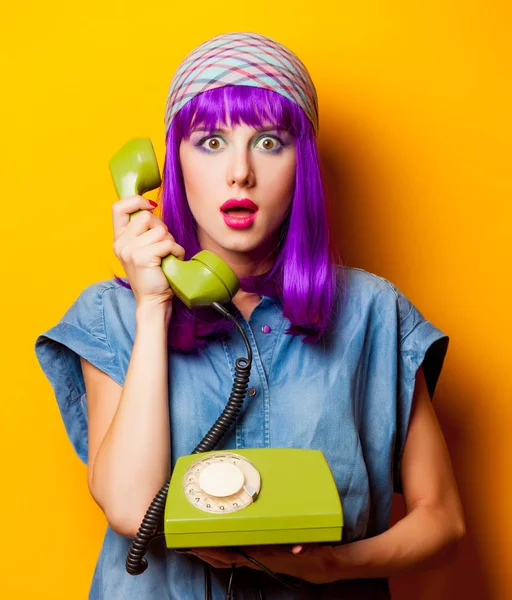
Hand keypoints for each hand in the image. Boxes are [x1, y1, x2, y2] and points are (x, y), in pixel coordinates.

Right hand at [112, 196, 184, 306]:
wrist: (153, 301)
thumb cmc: (154, 275)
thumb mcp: (143, 249)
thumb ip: (143, 231)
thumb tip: (151, 206)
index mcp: (119, 239)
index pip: (118, 207)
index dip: (136, 201)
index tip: (150, 206)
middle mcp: (121, 243)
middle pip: (147, 217)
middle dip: (162, 229)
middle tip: (163, 248)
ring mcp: (130, 250)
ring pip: (161, 230)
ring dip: (171, 243)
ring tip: (167, 257)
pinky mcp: (142, 257)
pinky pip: (168, 244)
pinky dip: (176, 252)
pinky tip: (171, 263)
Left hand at [183, 544, 342, 584]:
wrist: (320, 566)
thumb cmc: (311, 554)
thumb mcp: (310, 549)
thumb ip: (305, 548)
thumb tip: (300, 549)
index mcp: (263, 556)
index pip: (233, 555)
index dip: (214, 551)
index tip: (198, 544)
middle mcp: (256, 559)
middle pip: (223, 559)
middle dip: (203, 552)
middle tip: (185, 543)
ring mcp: (256, 559)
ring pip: (226, 559)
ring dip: (209, 553)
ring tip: (194, 543)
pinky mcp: (258, 556)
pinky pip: (234, 555)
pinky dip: (221, 551)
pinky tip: (216, 543)